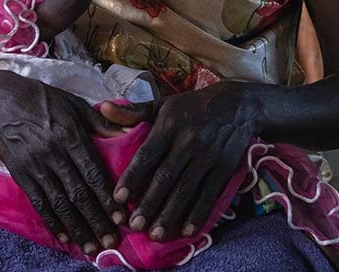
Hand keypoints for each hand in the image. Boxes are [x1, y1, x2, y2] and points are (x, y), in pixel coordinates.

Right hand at [0, 73, 129, 253]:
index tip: (121, 217)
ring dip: (77, 228)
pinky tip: (64, 237)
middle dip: (96, 219)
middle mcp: (53, 153)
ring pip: (59, 203)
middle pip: (78, 193)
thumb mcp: (74, 103)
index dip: (107, 197)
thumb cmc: (43, 100)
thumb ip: (101, 121)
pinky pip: (39, 203)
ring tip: (91, 247)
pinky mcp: (20, 174)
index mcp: (70, 134)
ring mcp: (35, 166)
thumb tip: (128, 133)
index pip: (93, 172)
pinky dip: (52, 222)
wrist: (0, 100)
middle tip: (112, 241)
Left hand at [113, 82, 259, 239]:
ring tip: (155, 234)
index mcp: (170, 124)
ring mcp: (208, 155)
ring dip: (170, 213)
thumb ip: (133, 112)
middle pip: (165, 176)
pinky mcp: (224, 167)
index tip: (119, 198)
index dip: (133, 176)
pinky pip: (209, 194)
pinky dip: (198, 213)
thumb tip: (102, 108)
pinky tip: (186, 230)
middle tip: (134, 225)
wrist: (237, 105)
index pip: (147, 154)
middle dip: (149, 203)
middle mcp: (188, 140)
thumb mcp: (163, 104)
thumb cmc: (191, 107)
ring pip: (186, 189)